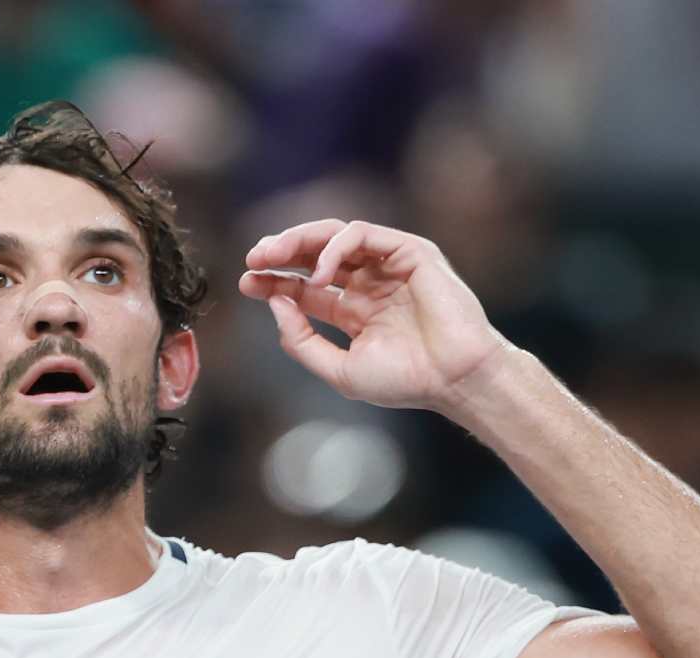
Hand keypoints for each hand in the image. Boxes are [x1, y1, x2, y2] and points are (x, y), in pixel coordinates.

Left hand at [240, 220, 513, 410]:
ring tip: (271, 256)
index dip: (275, 282)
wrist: (454, 379)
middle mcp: (371, 284)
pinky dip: (333, 249)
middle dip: (281, 253)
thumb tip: (275, 305)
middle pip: (315, 256)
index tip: (246, 283)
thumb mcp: (338, 369)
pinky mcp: (409, 252)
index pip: (306, 288)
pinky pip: (362, 234)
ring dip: (299, 241)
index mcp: (356, 311)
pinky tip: (317, 274)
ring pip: (335, 236)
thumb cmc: (406, 381)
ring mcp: (389, 266)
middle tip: (253, 260)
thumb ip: (302, 341)